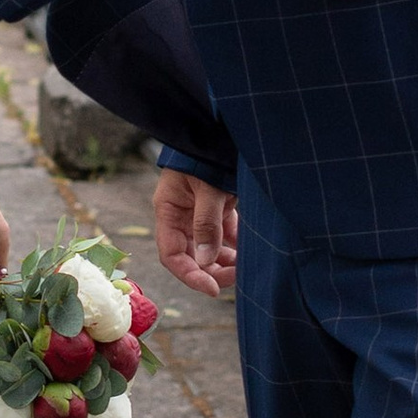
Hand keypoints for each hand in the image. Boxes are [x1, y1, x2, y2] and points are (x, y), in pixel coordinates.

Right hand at [155, 167, 236, 297]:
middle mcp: (181, 215)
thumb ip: (206, 224)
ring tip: (245, 266)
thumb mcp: (207, 189)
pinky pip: (224, 233)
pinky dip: (235, 244)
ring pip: (209, 247)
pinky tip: (249, 250)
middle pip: (191, 255)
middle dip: (212, 270)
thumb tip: (205, 261)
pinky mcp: (217, 206)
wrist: (219, 128)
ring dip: (225, 260)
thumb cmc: (207, 155)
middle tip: (237, 277)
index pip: (172, 255)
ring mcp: (198, 212)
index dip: (190, 275)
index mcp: (168, 210)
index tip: (212, 289)